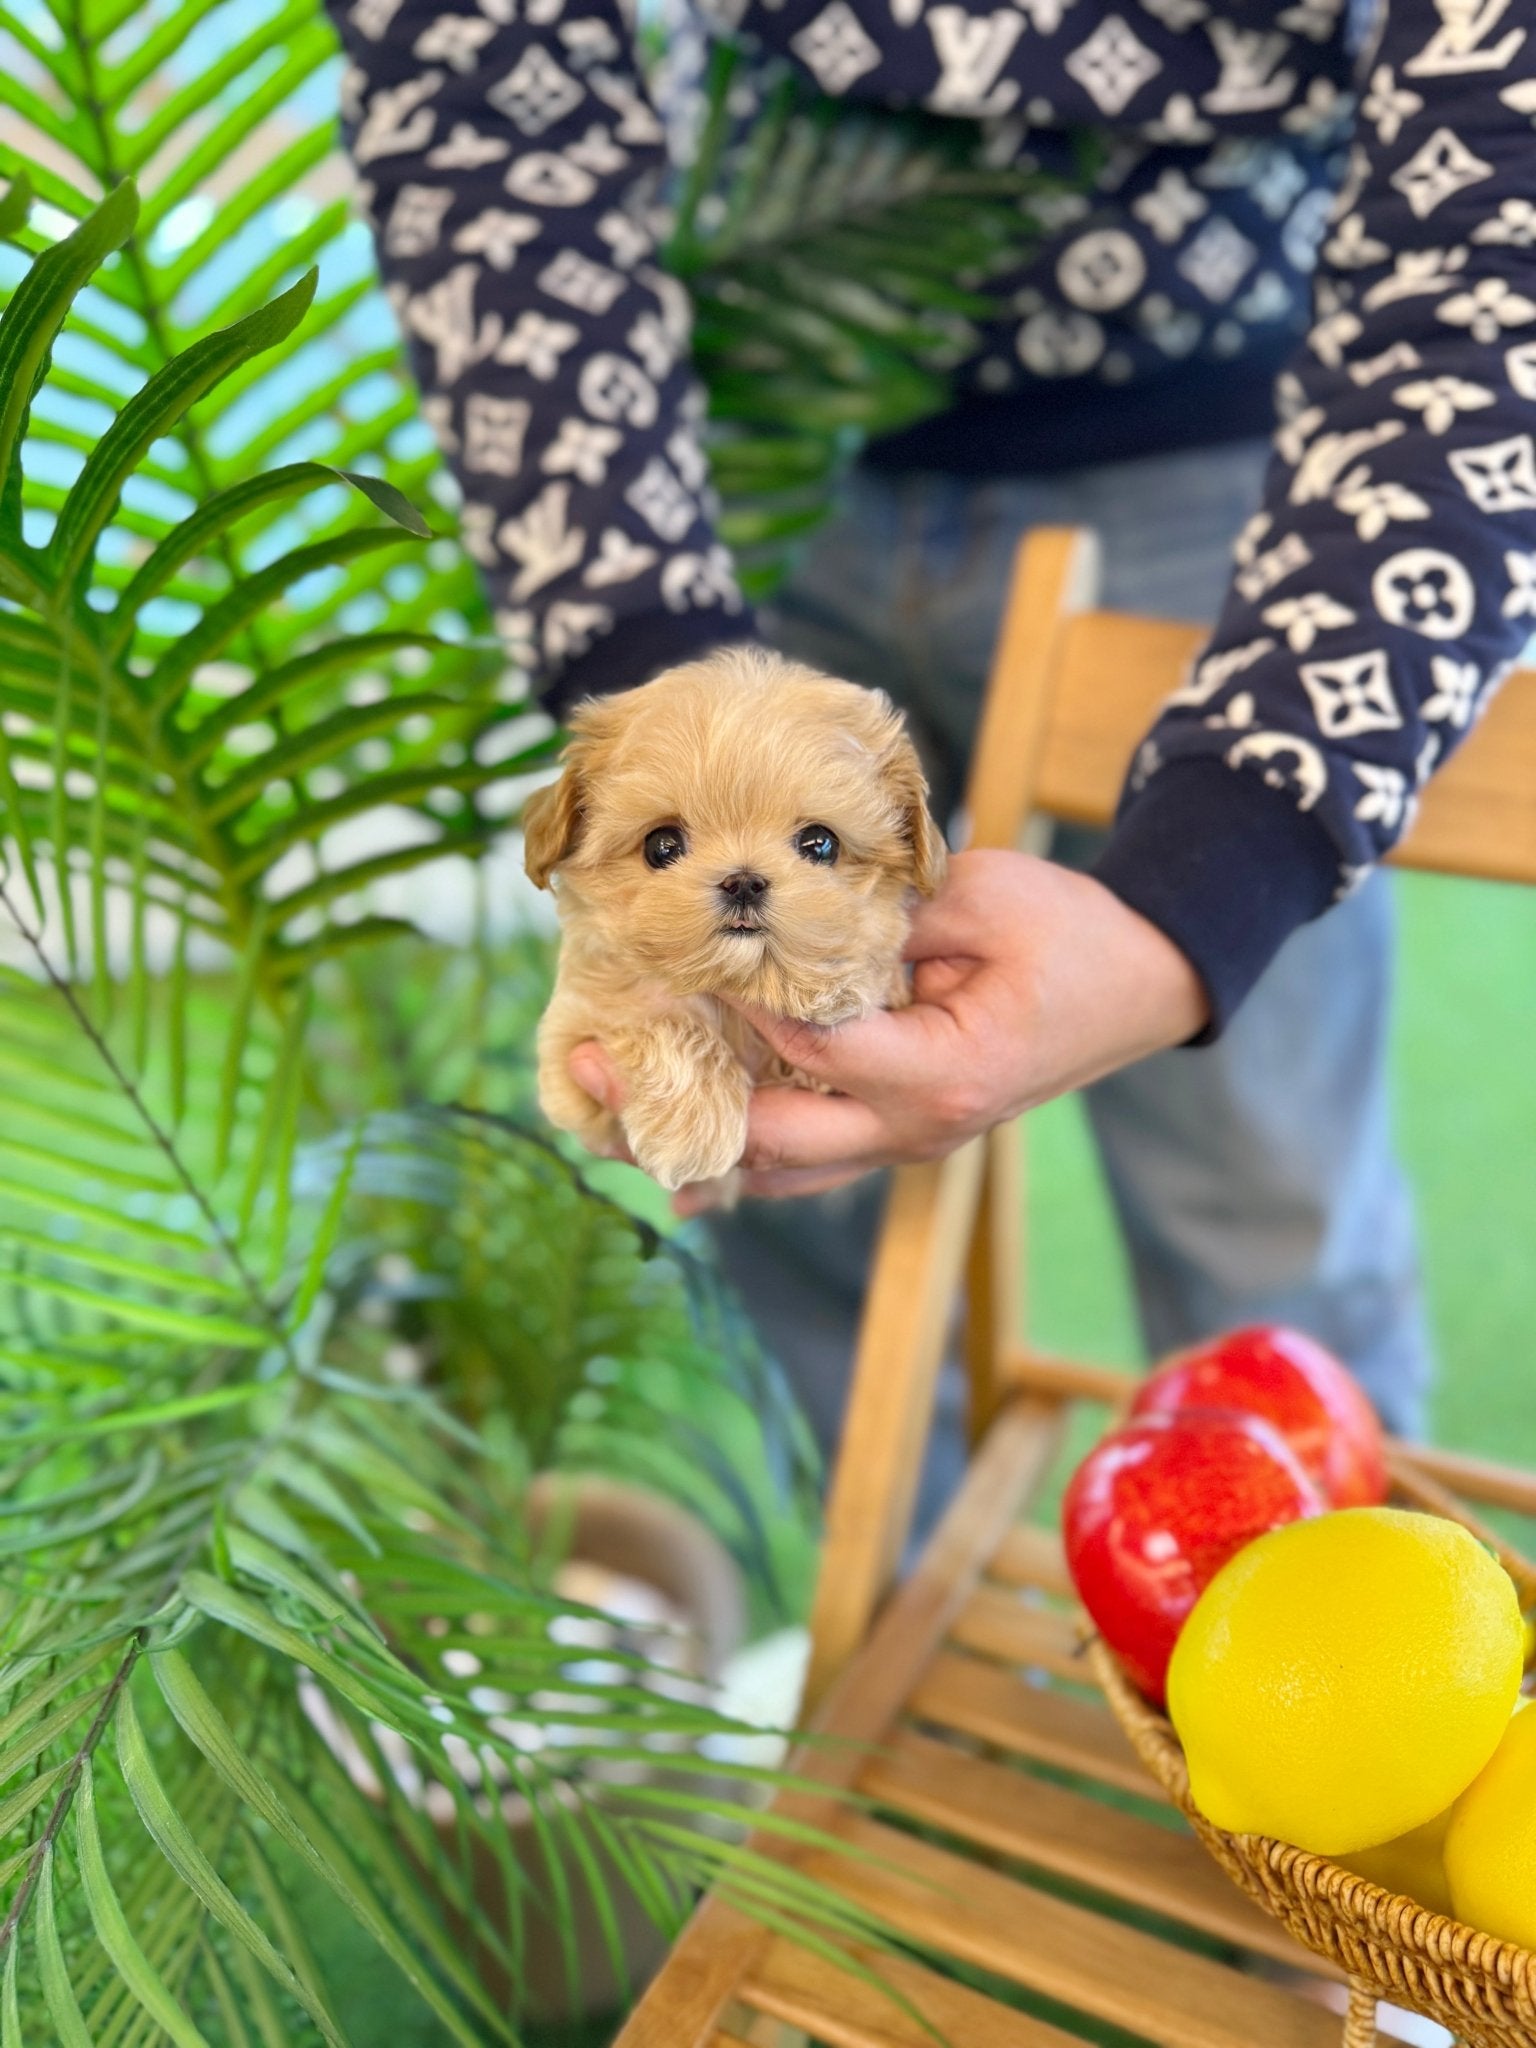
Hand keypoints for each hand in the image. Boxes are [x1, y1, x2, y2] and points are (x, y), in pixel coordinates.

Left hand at [567, 849, 1207, 1213]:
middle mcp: (914, 1130)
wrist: (1139, 985)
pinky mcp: (891, 1134)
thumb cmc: (1069, 934)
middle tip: (583, 1070)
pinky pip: (801, 1163)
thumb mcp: (984, 898)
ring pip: (777, 1173)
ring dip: (688, 1148)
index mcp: (941, 1075)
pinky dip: (735, 1158)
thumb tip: (773, 912)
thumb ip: (882, 916)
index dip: (727, 1008)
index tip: (661, 966)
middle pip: (768, 1143)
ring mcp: (902, 1143)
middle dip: (668, 1112)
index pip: (807, 1048)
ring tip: (598, 1119)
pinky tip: (670, 1164)